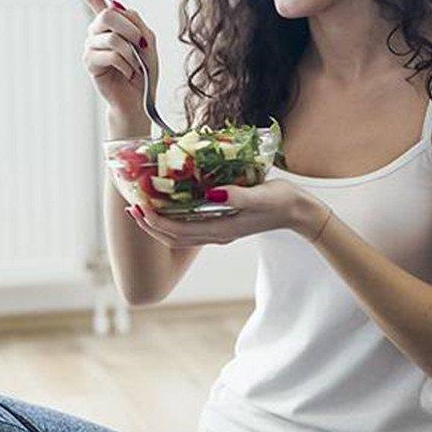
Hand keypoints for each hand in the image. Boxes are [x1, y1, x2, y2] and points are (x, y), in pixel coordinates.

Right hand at [79, 0, 156, 116]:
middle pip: (108, 14)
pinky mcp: (90, 62)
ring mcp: (90, 46)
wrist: (140, 98)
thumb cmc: (144, 70)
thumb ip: (135, 21)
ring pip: (112, 37)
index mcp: (109, 22)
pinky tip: (128, 73)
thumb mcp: (148, 41)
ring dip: (131, 53)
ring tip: (136, 65)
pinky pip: (111, 55)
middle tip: (141, 45)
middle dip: (130, 29)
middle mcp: (96, 31)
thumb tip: (115, 5)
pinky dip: (126, 64)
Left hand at [126, 179, 328, 245]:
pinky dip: (172, 219)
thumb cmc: (282, 200)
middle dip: (149, 225)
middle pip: (172, 238)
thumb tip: (211, 194)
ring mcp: (218, 231)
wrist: (300, 212)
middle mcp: (215, 234)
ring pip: (179, 235)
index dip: (156, 222)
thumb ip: (238, 196)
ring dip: (157, 224)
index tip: (140, 207)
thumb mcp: (261, 195)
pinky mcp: (222, 224)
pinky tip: (167, 205)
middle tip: (132, 208)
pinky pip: (189, 227)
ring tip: (141, 209)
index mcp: (221, 229)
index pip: (178, 232)